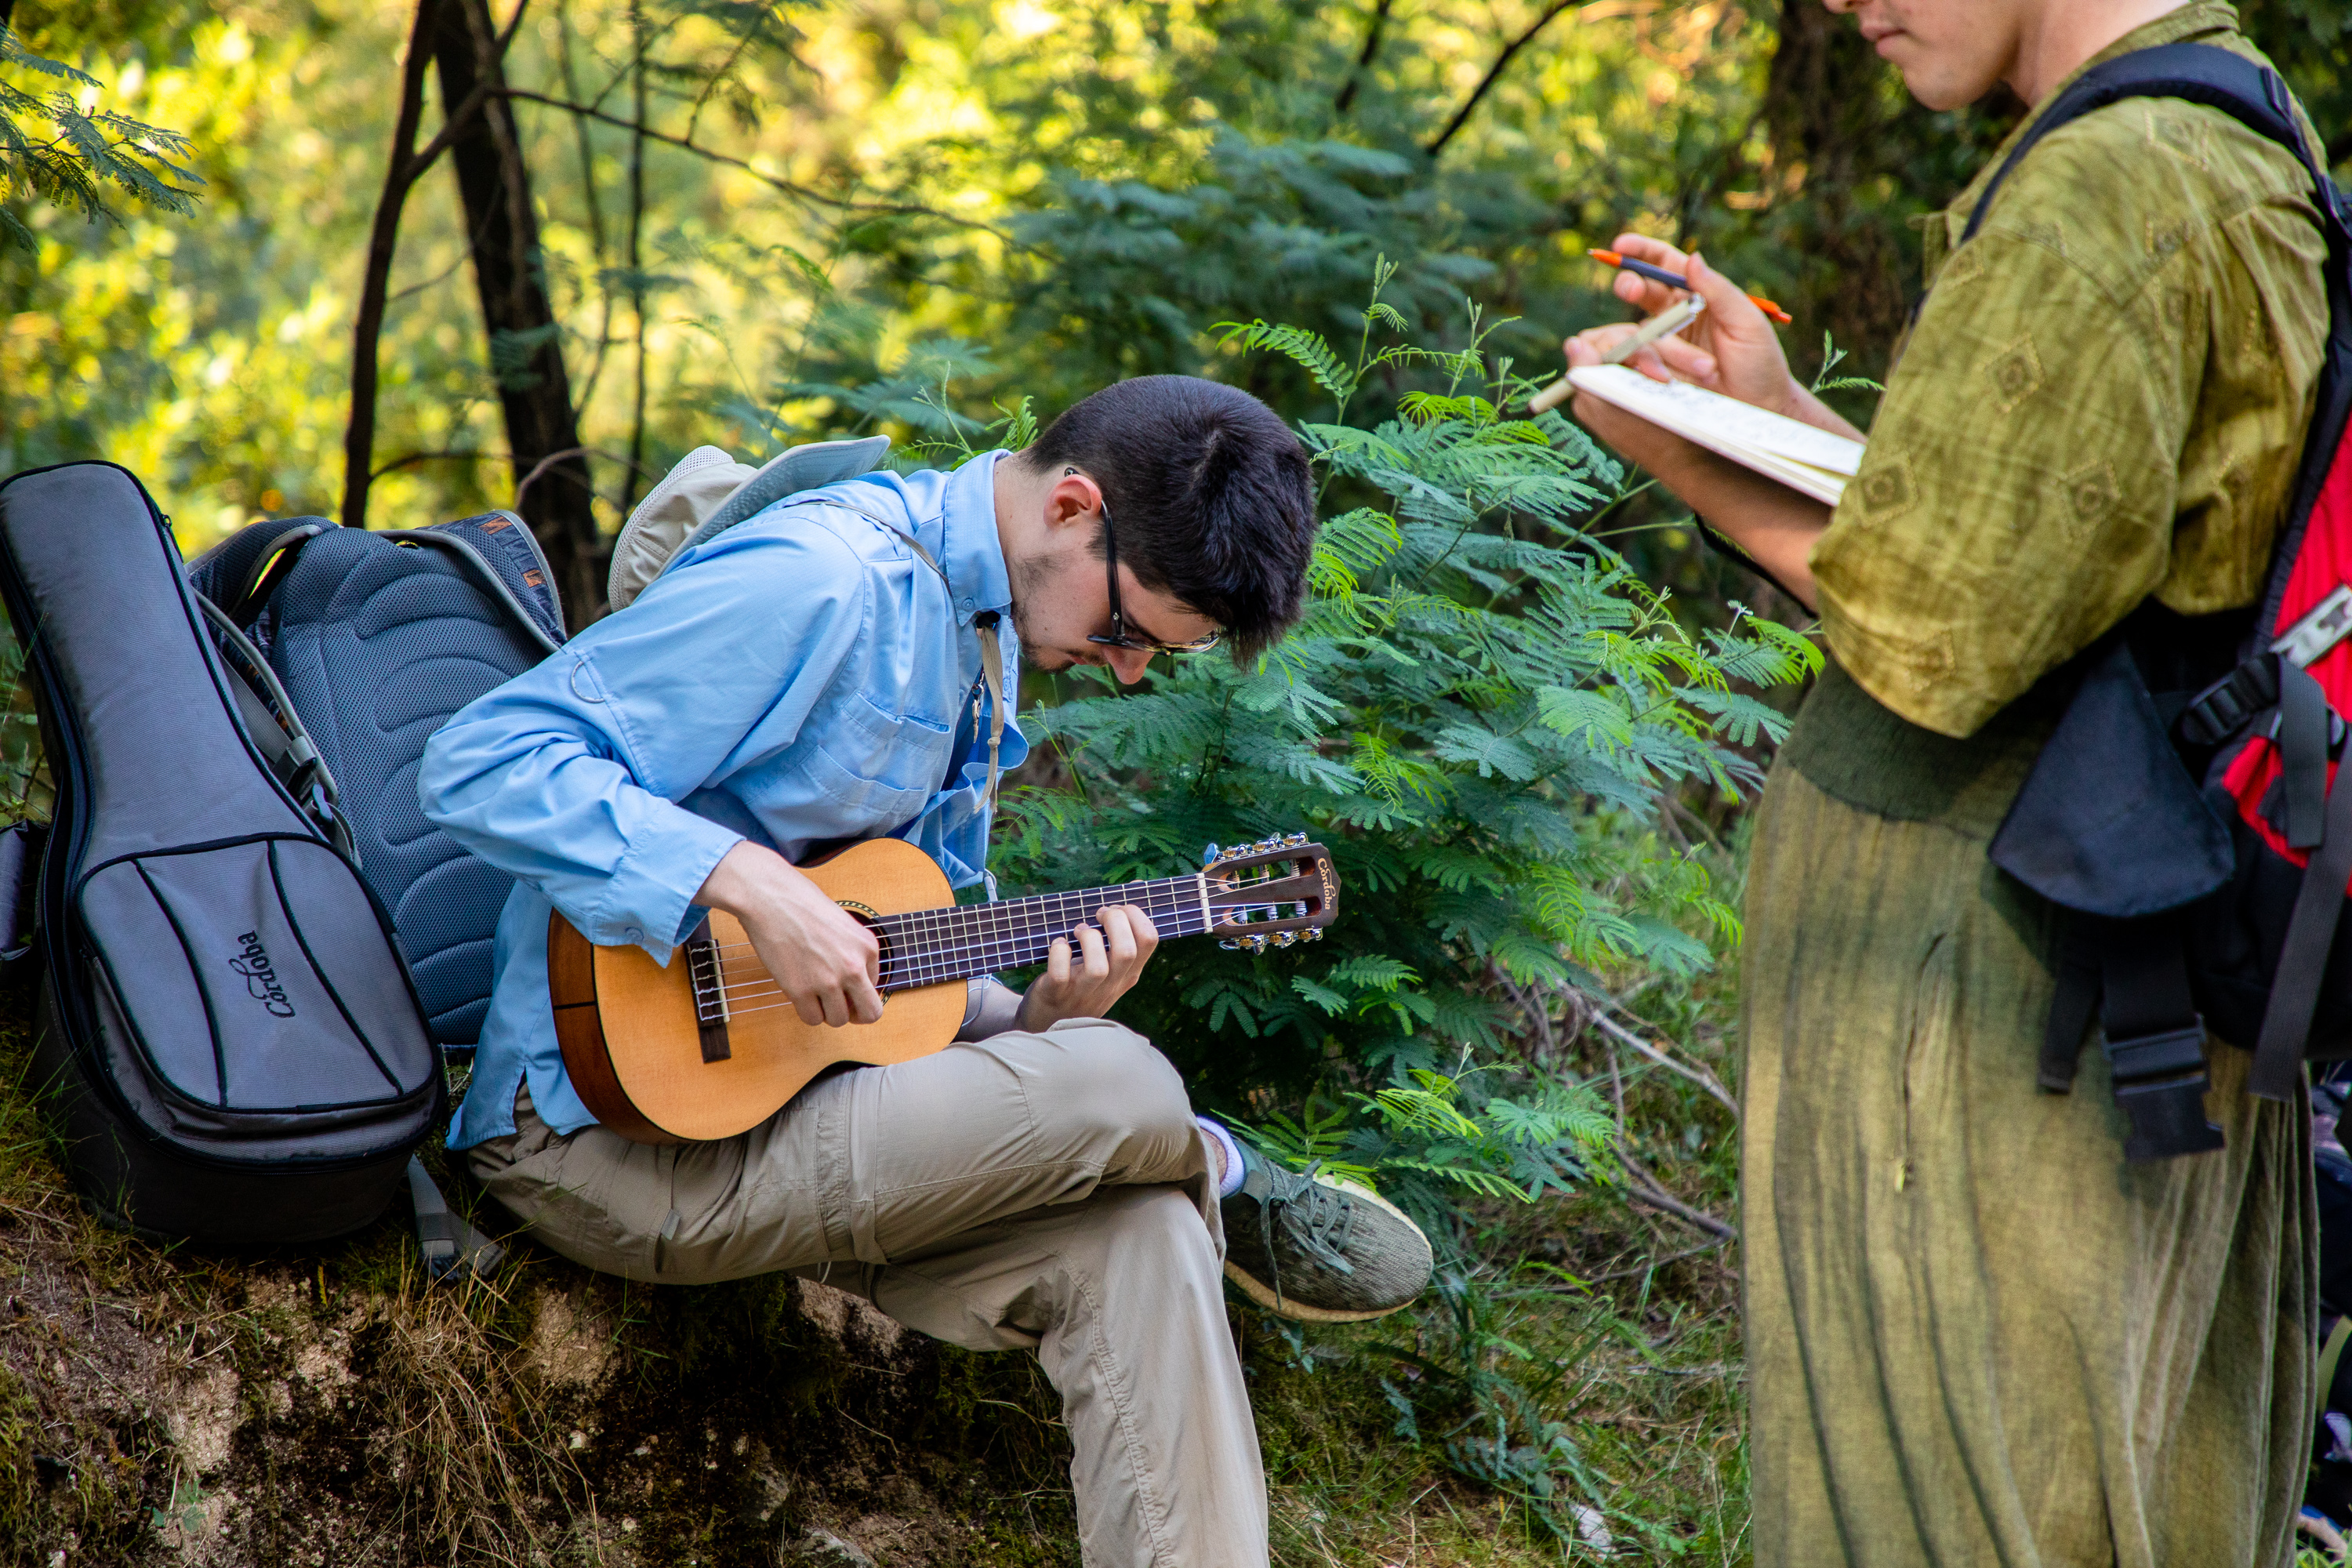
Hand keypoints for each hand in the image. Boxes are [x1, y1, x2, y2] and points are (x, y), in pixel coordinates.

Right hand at [695, 841, 881, 1027]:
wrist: (771, 897)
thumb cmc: (802, 904)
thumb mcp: (844, 924)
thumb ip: (854, 953)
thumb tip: (855, 988)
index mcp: (868, 947)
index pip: (874, 986)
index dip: (856, 987)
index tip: (839, 979)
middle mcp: (853, 966)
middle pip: (870, 1014)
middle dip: (856, 1014)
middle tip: (840, 1006)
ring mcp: (827, 980)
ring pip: (838, 1020)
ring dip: (827, 1012)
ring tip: (814, 993)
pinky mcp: (800, 990)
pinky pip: (812, 1019)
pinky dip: (806, 1012)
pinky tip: (799, 994)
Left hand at [1015, 904, 1158, 1030]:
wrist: (1046, 1020)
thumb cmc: (1079, 982)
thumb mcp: (1108, 964)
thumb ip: (1120, 936)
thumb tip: (1136, 888)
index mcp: (1128, 974)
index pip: (1150, 940)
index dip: (1135, 915)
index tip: (1116, 909)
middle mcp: (1111, 985)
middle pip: (1127, 951)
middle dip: (1114, 921)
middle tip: (1098, 914)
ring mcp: (1084, 993)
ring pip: (1098, 967)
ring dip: (1087, 938)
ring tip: (1077, 931)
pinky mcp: (1057, 995)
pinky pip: (1060, 973)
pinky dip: (1058, 952)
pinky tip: (1058, 944)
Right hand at [1569, 235, 1801, 411]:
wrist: (1758, 411)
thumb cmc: (1760, 364)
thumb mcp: (1746, 323)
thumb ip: (1719, 291)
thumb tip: (1692, 258)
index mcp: (1700, 294)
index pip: (1665, 263)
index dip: (1641, 252)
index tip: (1620, 247)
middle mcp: (1676, 315)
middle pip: (1641, 289)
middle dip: (1630, 284)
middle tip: (1629, 290)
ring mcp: (1663, 344)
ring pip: (1638, 330)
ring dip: (1652, 344)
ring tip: (1694, 366)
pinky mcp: (1655, 372)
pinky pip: (1636, 362)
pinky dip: (1641, 366)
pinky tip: (1662, 378)